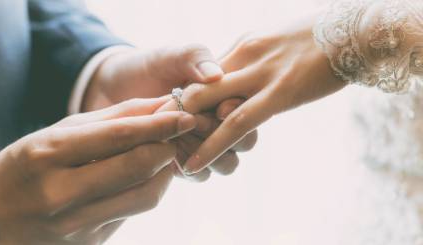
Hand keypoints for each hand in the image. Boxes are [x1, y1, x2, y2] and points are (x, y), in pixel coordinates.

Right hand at [0, 98, 195, 244]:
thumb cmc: (28, 164)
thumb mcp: (59, 133)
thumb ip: (111, 119)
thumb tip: (160, 106)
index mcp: (48, 155)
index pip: (118, 137)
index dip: (158, 125)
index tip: (184, 115)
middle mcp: (61, 193)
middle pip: (136, 168)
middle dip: (167, 146)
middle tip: (178, 133)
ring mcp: (74, 225)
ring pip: (143, 197)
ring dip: (164, 171)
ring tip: (163, 154)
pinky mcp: (88, 243)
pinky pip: (132, 213)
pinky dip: (148, 190)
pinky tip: (145, 176)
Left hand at [83, 45, 256, 179]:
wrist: (112, 89)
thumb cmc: (147, 67)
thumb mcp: (170, 55)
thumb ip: (193, 58)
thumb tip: (216, 74)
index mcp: (226, 94)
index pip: (248, 109)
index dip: (238, 112)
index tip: (220, 108)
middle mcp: (220, 123)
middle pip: (245, 142)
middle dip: (223, 135)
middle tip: (192, 123)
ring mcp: (204, 146)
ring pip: (227, 164)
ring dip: (207, 154)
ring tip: (176, 137)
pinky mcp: (184, 163)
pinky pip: (200, 176)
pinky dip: (189, 167)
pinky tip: (167, 151)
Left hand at [158, 17, 345, 173]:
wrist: (356, 28)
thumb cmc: (319, 37)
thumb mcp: (276, 42)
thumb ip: (253, 60)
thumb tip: (240, 80)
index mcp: (242, 45)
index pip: (202, 74)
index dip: (182, 97)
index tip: (165, 117)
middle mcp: (243, 56)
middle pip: (196, 88)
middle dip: (172, 113)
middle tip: (154, 137)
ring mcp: (260, 74)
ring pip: (209, 106)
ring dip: (185, 133)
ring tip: (168, 157)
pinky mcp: (279, 93)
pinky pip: (237, 123)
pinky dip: (211, 146)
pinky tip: (193, 165)